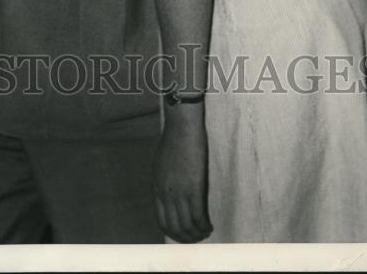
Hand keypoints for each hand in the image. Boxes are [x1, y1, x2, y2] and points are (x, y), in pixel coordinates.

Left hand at [154, 111, 211, 242]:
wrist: (182, 127)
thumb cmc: (173, 141)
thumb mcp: (161, 165)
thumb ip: (164, 182)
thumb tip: (170, 196)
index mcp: (157, 188)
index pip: (162, 221)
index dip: (173, 232)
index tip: (182, 234)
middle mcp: (166, 194)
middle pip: (174, 227)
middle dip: (185, 237)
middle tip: (196, 238)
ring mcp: (179, 192)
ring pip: (187, 225)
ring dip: (197, 234)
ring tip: (205, 233)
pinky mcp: (194, 188)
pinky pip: (199, 217)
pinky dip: (204, 226)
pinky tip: (209, 226)